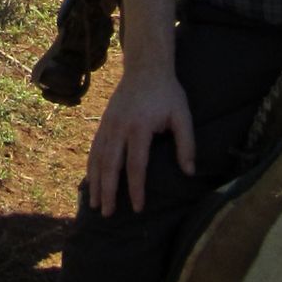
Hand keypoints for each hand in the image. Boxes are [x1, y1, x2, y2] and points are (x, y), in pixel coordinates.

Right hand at [87, 70, 194, 216]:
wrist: (145, 66)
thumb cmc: (167, 93)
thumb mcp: (182, 115)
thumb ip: (186, 143)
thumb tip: (189, 172)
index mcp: (140, 126)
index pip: (136, 165)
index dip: (136, 189)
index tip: (138, 208)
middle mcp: (120, 126)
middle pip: (111, 165)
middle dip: (108, 191)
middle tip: (108, 214)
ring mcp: (108, 123)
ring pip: (98, 157)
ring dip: (95, 182)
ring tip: (95, 204)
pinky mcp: (104, 122)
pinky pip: (94, 147)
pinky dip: (91, 166)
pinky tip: (91, 181)